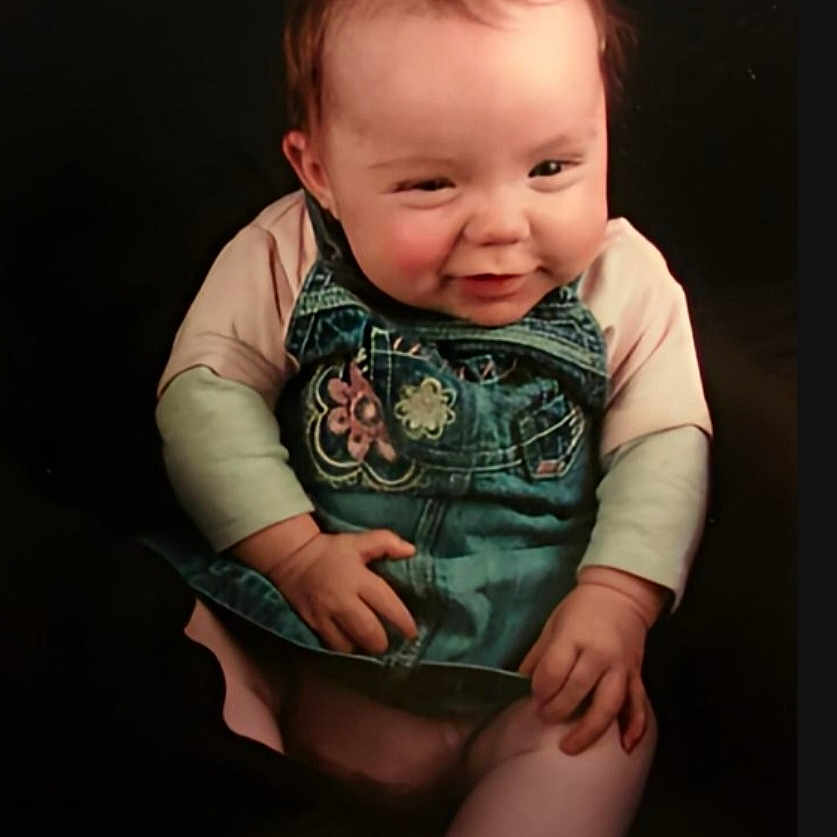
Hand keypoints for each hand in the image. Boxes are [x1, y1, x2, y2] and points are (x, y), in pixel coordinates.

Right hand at [267, 529, 417, 654]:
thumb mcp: (360, 541)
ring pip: (350, 645)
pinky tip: (352, 643)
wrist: (292, 557)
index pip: (386, 604)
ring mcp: (325, 614)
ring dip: (363, 648)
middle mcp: (342, 599)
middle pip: (369, 632)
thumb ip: (387, 542)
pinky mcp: (313, 624)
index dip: (403, 621)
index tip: (412, 632)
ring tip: (370, 644)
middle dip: (383, 641)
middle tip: (390, 641)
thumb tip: (411, 551)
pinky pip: (332, 646)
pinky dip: (345, 648)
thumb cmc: (331, 550)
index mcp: (358, 578)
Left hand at [518, 582, 650, 755]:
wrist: (621, 594)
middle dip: (557, 710)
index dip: (539, 690)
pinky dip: (634, 728)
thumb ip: (538, 655)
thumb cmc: (581, 608)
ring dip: (588, 730)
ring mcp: (621, 667)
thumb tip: (520, 683)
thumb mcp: (553, 624)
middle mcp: (600, 654)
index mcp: (575, 637)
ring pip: (608, 705)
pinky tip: (624, 747)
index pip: (553, 671)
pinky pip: (638, 705)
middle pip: (577, 691)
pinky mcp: (637, 676)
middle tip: (543, 718)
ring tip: (569, 746)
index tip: (533, 697)